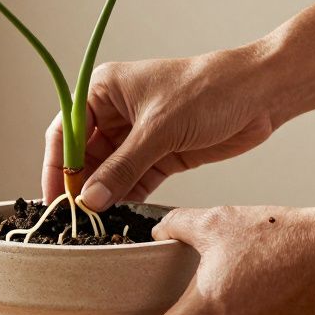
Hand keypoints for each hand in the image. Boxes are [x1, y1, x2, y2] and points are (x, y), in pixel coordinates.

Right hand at [42, 47, 278, 207]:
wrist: (261, 93)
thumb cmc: (208, 90)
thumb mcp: (158, 130)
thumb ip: (122, 167)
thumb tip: (90, 200)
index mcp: (104, 91)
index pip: (65, 131)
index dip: (56, 166)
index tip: (53, 198)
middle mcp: (115, 112)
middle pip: (84, 156)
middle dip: (80, 186)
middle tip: (74, 218)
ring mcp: (139, 135)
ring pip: (109, 172)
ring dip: (104, 196)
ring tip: (95, 224)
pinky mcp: (161, 154)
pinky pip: (134, 181)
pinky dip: (127, 198)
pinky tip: (120, 218)